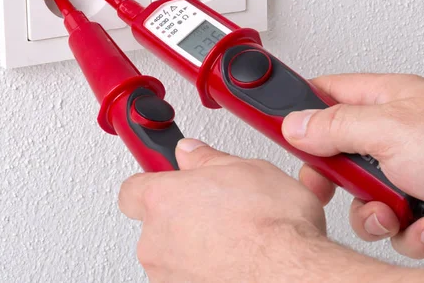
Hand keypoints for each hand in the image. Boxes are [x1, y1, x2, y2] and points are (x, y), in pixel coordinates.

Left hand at [118, 139, 335, 281]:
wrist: (290, 272)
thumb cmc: (272, 226)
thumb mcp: (247, 169)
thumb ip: (207, 159)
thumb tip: (192, 152)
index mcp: (163, 200)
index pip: (133, 189)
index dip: (154, 184)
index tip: (170, 182)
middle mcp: (155, 241)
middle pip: (156, 224)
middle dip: (183, 216)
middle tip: (217, 209)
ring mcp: (168, 276)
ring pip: (174, 255)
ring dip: (196, 246)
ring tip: (235, 237)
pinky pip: (190, 277)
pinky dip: (208, 271)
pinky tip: (237, 260)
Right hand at [282, 73, 423, 258]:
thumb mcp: (389, 129)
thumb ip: (335, 125)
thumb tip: (296, 125)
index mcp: (380, 101)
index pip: (322, 95)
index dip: (295, 110)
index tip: (271, 124)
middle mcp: (388, 135)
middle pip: (333, 155)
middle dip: (334, 179)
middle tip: (336, 184)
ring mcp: (401, 171)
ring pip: (358, 200)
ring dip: (374, 213)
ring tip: (397, 207)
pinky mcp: (416, 204)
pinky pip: (390, 224)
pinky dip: (408, 229)